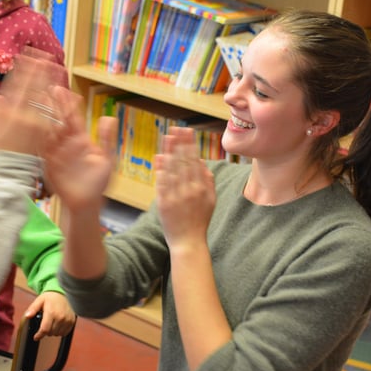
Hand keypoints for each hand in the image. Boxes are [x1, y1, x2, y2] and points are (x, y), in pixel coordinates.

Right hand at [0, 51, 63, 155]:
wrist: (7, 170)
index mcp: (7, 110)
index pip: (17, 83)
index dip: (24, 67)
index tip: (28, 55)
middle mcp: (23, 114)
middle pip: (34, 86)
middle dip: (40, 69)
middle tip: (47, 56)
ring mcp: (36, 123)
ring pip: (45, 96)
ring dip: (51, 80)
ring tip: (56, 67)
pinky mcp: (45, 132)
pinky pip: (52, 113)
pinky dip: (56, 100)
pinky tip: (60, 91)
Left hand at [23, 291, 76, 339]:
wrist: (63, 293)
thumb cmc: (50, 297)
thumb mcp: (39, 300)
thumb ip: (33, 309)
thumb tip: (27, 316)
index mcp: (51, 312)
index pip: (45, 329)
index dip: (39, 335)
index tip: (36, 337)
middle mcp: (60, 317)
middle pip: (51, 333)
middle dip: (45, 332)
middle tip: (44, 325)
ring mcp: (67, 320)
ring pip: (57, 334)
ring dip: (52, 332)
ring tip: (51, 324)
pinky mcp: (72, 322)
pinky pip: (64, 333)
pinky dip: (60, 332)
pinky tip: (57, 325)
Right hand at [42, 87, 117, 210]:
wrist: (87, 203)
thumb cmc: (98, 183)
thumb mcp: (107, 159)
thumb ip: (107, 139)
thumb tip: (108, 117)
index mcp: (80, 140)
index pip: (73, 118)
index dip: (69, 104)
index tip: (64, 90)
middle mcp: (66, 144)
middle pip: (59, 121)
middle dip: (54, 106)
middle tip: (49, 89)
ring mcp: (56, 154)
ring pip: (49, 133)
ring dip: (45, 119)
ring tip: (40, 104)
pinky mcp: (49, 165)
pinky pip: (43, 151)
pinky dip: (40, 140)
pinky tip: (37, 129)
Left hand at [154, 127, 214, 249]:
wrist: (188, 242)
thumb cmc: (199, 221)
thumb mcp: (211, 201)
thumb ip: (208, 181)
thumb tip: (201, 162)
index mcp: (202, 188)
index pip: (195, 161)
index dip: (190, 145)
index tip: (187, 131)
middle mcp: (190, 190)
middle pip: (184, 161)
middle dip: (180, 143)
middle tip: (176, 128)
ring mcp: (177, 196)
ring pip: (173, 169)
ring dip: (170, 151)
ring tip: (167, 137)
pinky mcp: (164, 203)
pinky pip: (162, 183)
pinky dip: (161, 169)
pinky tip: (159, 157)